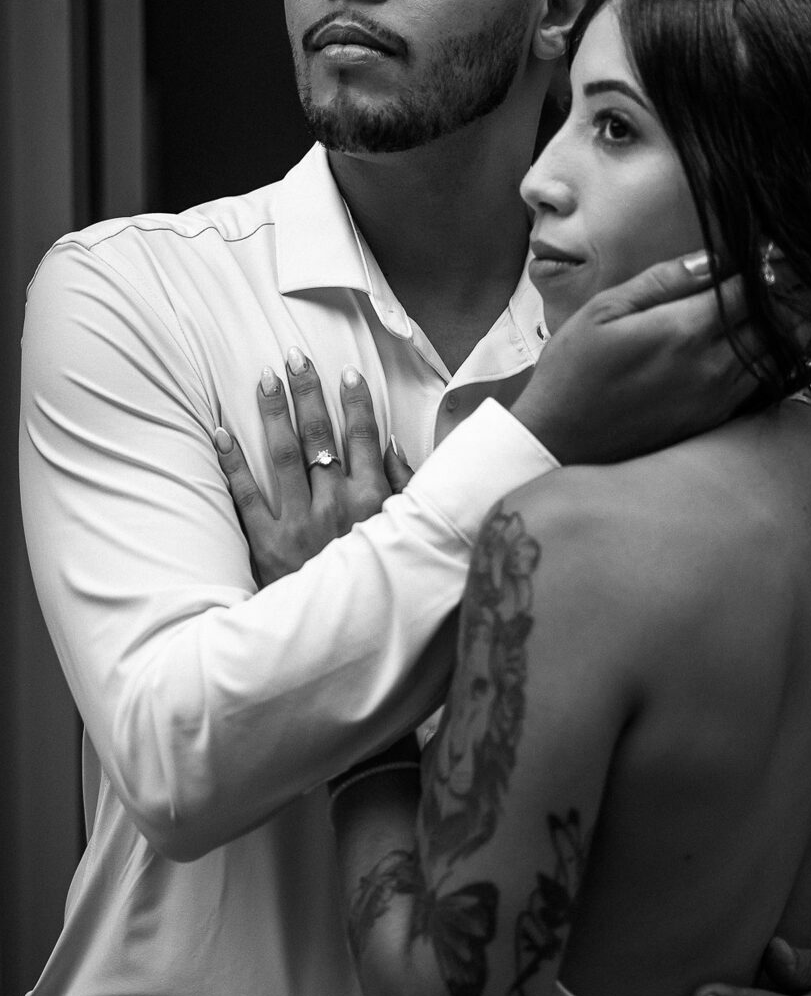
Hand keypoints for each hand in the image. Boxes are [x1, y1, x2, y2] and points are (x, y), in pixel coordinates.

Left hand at [214, 348, 412, 583]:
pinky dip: (233, 463)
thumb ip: (405, 491)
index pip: (363, 439)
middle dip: (308, 393)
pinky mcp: (268, 546)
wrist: (340, 639)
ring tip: (265, 379)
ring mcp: (300, 525)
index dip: (354, 402)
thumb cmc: (375, 583)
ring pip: (285, 456)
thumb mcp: (404, 536)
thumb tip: (392, 446)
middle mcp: (336, 507)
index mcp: (373, 502)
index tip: (345, 372)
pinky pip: (246, 497)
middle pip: (320, 437)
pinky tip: (220, 433)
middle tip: (295, 356)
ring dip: (274, 413)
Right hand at [511, 250, 803, 464]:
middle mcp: (709, 365)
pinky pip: (760, 384)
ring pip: (775, 355)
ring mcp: (715, 397)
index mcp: (682, 330)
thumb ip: (662, 282)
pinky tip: (776, 343)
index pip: (748, 290)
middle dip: (794, 294)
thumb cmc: (573, 371)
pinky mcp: (713, 419)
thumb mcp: (604, 311)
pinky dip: (776, 359)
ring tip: (804, 302)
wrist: (560, 440)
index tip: (780, 249)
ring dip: (793, 327)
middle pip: (774, 323)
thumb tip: (713, 259)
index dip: (771, 267)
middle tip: (810, 273)